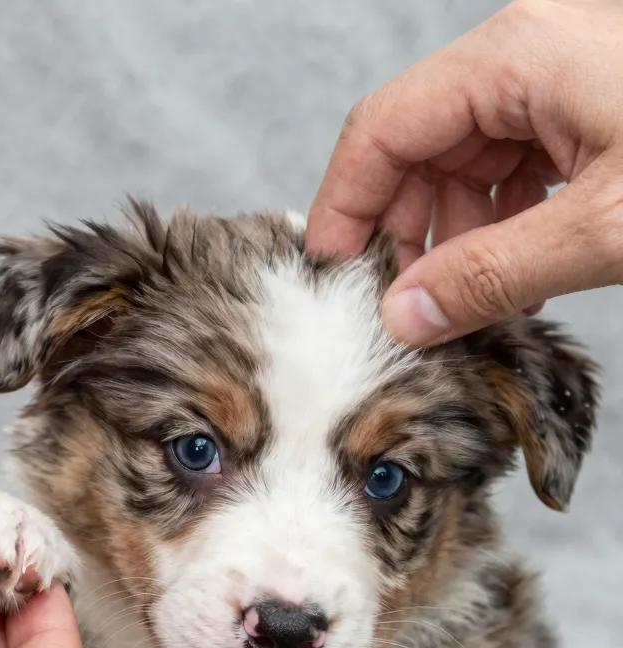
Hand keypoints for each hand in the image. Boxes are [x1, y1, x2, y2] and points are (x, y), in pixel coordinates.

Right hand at [306, 0, 622, 345]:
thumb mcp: (608, 227)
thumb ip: (493, 275)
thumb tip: (406, 317)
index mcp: (519, 56)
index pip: (383, 127)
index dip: (343, 202)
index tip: (327, 272)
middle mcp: (530, 55)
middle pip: (420, 143)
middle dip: (404, 229)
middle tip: (402, 307)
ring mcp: (562, 79)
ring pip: (467, 161)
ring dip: (454, 235)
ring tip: (465, 303)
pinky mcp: (592, 109)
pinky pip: (516, 167)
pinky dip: (503, 225)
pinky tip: (514, 275)